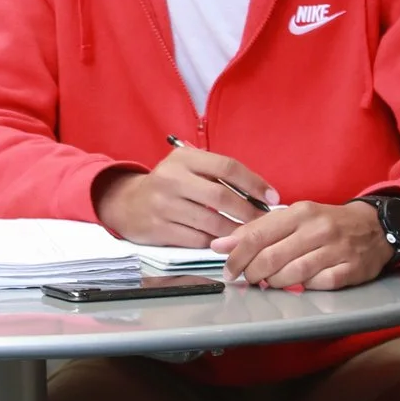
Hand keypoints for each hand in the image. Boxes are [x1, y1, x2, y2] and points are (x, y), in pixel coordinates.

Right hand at [93, 142, 275, 247]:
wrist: (126, 203)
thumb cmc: (168, 185)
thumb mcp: (186, 167)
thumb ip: (216, 173)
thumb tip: (259, 191)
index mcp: (183, 158)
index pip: (227, 167)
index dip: (254, 183)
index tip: (272, 197)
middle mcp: (172, 179)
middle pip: (222, 196)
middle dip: (249, 211)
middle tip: (264, 221)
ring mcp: (164, 205)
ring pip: (212, 222)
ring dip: (235, 230)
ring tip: (249, 234)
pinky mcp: (159, 229)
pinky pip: (197, 239)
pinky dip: (216, 242)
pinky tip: (225, 242)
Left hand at [213, 200, 393, 291]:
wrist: (375, 227)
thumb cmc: (328, 223)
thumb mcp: (295, 217)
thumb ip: (259, 229)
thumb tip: (222, 244)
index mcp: (301, 212)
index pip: (258, 235)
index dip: (236, 255)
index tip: (227, 267)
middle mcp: (319, 229)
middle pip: (271, 258)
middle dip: (252, 273)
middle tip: (247, 278)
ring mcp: (337, 250)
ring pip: (292, 274)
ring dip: (274, 283)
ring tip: (269, 281)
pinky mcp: (351, 270)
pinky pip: (318, 284)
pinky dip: (304, 287)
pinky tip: (298, 283)